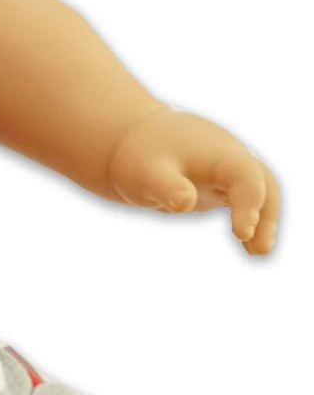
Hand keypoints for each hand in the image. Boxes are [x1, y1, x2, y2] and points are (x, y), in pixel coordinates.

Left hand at [107, 108, 278, 254]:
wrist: (127, 142)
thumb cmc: (138, 156)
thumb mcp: (147, 173)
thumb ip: (168, 188)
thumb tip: (186, 203)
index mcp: (218, 152)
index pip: (245, 177)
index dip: (249, 205)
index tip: (241, 233)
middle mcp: (229, 159)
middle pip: (263, 185)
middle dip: (266, 216)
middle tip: (259, 250)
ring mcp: (225, 172)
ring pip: (258, 194)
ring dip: (262, 221)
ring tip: (256, 252)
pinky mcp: (216, 185)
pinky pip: (242, 201)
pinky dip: (248, 219)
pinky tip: (247, 245)